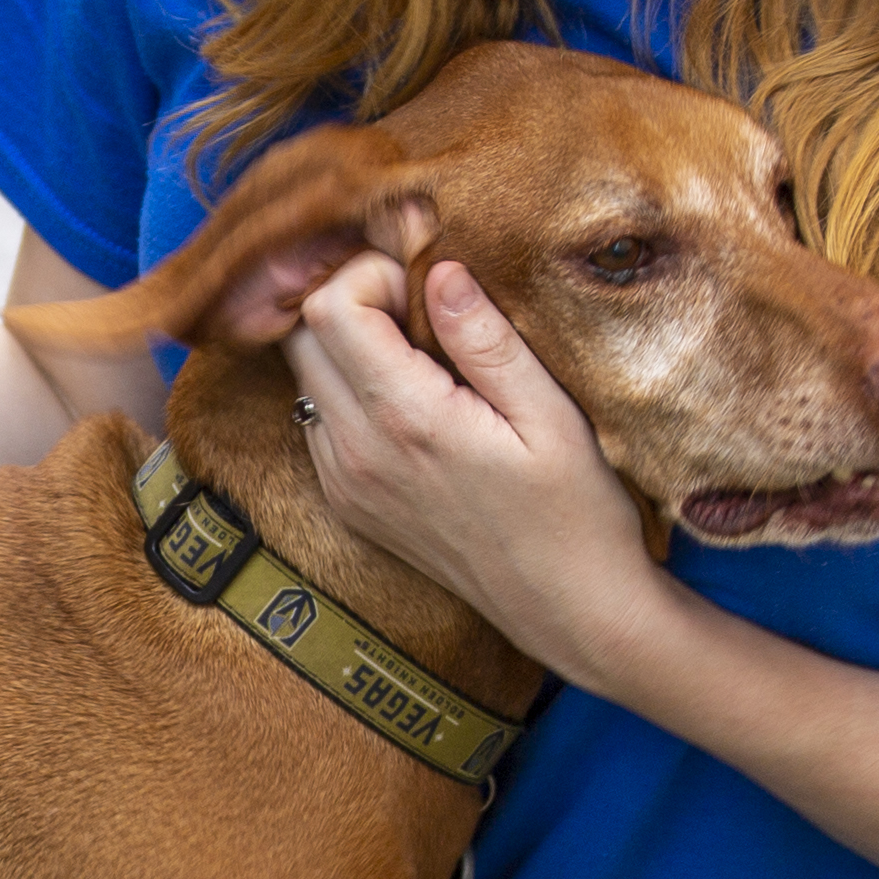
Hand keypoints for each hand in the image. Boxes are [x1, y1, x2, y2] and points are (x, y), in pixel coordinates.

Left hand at [281, 253, 668, 682]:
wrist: (567, 609)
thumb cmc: (575, 511)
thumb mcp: (550, 413)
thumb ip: (485, 338)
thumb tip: (438, 269)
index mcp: (407, 419)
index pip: (330, 307)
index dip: (373, 273)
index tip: (427, 282)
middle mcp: (357, 453)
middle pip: (303, 334)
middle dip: (352, 299)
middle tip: (421, 305)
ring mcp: (344, 482)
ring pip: (303, 375)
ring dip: (346, 344)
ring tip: (419, 351)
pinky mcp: (347, 502)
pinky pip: (317, 420)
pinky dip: (348, 389)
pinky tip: (409, 397)